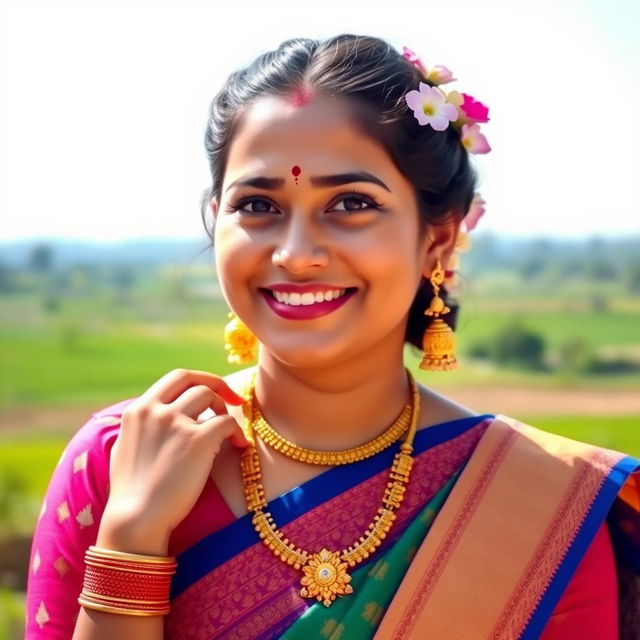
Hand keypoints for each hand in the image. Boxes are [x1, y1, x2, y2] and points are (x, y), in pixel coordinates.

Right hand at [104, 368, 248, 537]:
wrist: (136, 518)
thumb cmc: (131, 492)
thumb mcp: (125, 447)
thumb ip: (142, 426)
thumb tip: (155, 416)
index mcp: (138, 410)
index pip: (175, 378)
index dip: (198, 379)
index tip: (210, 390)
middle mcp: (156, 410)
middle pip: (194, 380)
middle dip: (216, 384)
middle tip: (232, 399)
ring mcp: (177, 422)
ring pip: (210, 397)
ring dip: (224, 411)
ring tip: (227, 432)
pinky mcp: (198, 439)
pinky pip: (226, 422)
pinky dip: (236, 432)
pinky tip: (238, 445)